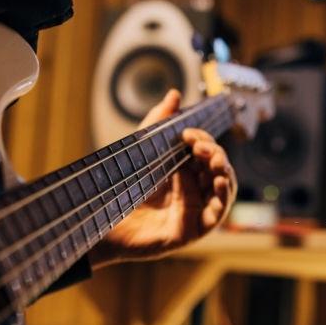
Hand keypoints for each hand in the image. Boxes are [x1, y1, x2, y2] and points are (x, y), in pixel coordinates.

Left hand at [89, 89, 235, 267]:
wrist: (100, 222)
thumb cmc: (119, 190)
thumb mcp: (141, 151)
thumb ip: (158, 123)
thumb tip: (174, 94)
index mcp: (183, 173)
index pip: (205, 152)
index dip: (203, 140)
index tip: (187, 134)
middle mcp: (193, 191)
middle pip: (217, 169)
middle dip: (215, 154)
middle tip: (200, 147)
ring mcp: (194, 211)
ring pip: (224, 189)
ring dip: (224, 171)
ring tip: (215, 160)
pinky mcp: (192, 230)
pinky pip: (216, 214)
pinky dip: (224, 197)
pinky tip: (222, 181)